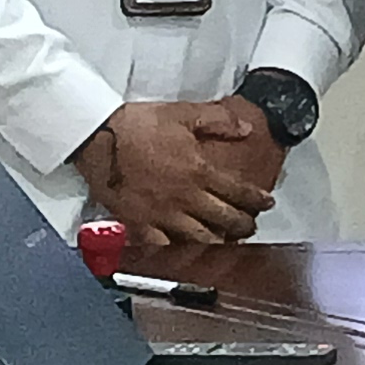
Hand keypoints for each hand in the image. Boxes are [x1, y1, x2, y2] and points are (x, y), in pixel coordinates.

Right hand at [81, 97, 279, 246]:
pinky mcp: (138, 224)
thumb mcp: (184, 113)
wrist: (98, 137)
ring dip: (217, 241)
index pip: (238, 192)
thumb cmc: (138, 124)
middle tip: (250, 226)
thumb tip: (247, 129)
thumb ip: (219, 121)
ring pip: (199, 238)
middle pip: (224, 219)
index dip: (257, 200)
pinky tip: (183, 252)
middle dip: (242, 225)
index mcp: (199, 171)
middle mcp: (185, 197)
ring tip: (225, 241)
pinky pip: (162, 246)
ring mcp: (162, 214)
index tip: (266, 203)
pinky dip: (176, 252)